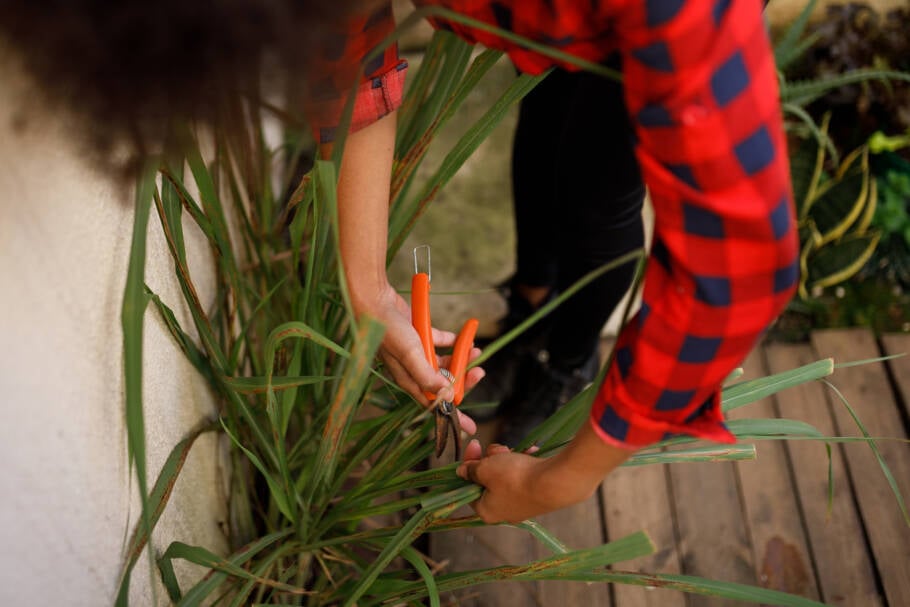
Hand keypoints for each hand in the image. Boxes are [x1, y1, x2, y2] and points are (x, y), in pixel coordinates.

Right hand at [356, 283, 483, 433]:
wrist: (376, 300)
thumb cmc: (388, 329)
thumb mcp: (410, 354)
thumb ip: (428, 375)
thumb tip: (448, 395)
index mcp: (409, 380)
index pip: (434, 404)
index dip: (453, 414)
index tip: (470, 427)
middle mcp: (413, 369)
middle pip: (443, 382)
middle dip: (463, 380)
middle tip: (480, 374)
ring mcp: (416, 353)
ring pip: (444, 362)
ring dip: (460, 358)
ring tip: (476, 352)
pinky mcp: (419, 335)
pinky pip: (440, 342)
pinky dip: (452, 342)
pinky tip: (463, 338)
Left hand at [456, 422, 633, 522]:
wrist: (556, 482)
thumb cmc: (515, 477)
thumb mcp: (486, 468)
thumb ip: (471, 469)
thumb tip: (460, 472)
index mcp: (486, 511)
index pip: (468, 487)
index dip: (469, 464)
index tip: (474, 445)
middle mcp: (504, 512)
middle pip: (489, 481)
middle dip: (491, 459)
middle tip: (497, 448)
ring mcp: (523, 505)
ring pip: (507, 476)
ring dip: (508, 459)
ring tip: (514, 450)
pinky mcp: (538, 497)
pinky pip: (524, 477)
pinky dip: (524, 463)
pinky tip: (530, 453)